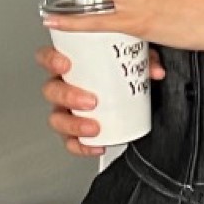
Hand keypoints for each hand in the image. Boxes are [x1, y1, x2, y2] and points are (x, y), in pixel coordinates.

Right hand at [37, 41, 166, 157]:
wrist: (134, 97)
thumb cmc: (123, 69)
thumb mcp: (136, 57)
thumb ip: (147, 58)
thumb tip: (155, 71)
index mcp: (71, 64)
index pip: (48, 57)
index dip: (51, 60)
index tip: (66, 64)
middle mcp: (65, 86)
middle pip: (51, 90)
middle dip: (68, 96)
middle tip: (90, 100)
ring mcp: (68, 109)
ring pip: (57, 118)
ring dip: (73, 124)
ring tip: (94, 127)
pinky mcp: (77, 130)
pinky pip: (72, 142)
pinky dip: (82, 146)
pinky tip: (97, 145)